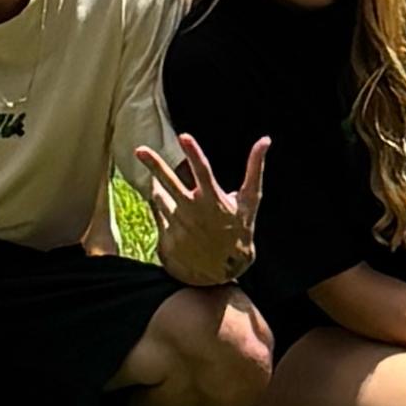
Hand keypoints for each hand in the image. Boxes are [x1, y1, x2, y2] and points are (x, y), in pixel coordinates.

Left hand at [131, 131, 268, 286]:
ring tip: (158, 181)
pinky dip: (159, 203)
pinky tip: (164, 202)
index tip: (184, 136)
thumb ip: (255, 168)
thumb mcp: (250, 201)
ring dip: (158, 186)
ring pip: (160, 197)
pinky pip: (157, 213)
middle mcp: (193, 211)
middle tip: (139, 150)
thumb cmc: (239, 229)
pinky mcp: (168, 237)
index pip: (203, 171)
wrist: (223, 269)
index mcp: (213, 200)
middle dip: (154, 165)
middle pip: (170, 183)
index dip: (194, 153)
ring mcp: (178, 224)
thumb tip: (266, 139)